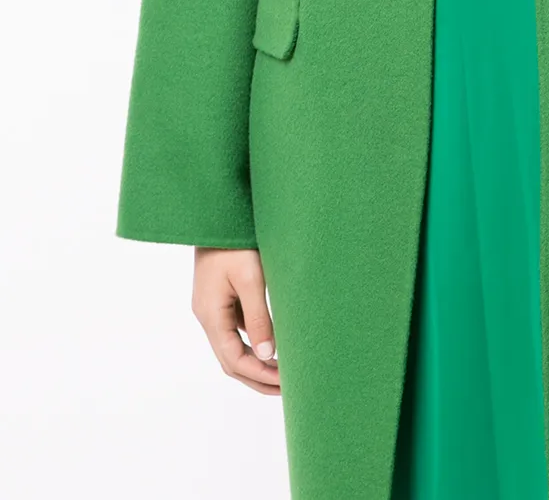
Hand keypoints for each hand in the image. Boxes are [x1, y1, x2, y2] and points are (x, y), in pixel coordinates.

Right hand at [192, 247, 280, 394]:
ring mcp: (213, 308)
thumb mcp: (251, 279)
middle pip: (230, 360)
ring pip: (232, 347)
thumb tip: (267, 355)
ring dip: (256, 362)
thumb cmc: (235, 242)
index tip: (285, 384)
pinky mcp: (222, 298)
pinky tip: (274, 344)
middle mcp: (207, 315)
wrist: (218, 212)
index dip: (259, 375)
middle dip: (257, 377)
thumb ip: (258, 318)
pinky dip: (253, 343)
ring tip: (283, 373)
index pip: (233, 359)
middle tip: (287, 389)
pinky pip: (235, 330)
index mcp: (210, 314)